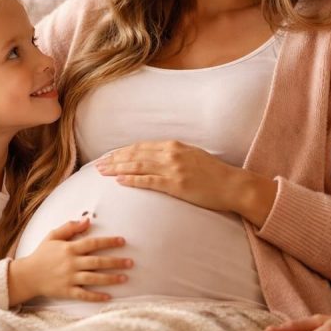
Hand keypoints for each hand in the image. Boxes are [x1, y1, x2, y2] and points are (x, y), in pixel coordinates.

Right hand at [10, 218, 132, 304]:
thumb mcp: (53, 236)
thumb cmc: (42, 254)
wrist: (27, 275)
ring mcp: (69, 278)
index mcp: (69, 248)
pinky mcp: (66, 291)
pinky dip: (96, 296)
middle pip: (97, 262)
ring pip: (94, 278)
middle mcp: (71, 263)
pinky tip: (109, 297)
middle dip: (115, 262)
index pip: (93, 243)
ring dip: (110, 279)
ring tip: (125, 278)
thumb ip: (70, 227)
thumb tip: (87, 220)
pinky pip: (84, 294)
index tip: (123, 241)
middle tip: (130, 262)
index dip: (108, 242)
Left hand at [95, 140, 276, 224]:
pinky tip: (120, 181)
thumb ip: (173, 154)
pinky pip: (149, 181)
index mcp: (174, 145)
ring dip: (118, 168)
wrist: (232, 185)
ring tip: (103, 172)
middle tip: (98, 165)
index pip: (141, 146)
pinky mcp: (176, 185)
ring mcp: (173, 169)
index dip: (122, 151)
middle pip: (135, 154)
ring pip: (138, 165)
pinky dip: (133, 180)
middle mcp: (171, 153)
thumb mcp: (192, 156)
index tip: (108, 156)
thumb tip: (154, 157)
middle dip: (115, 159)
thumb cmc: (213, 173)